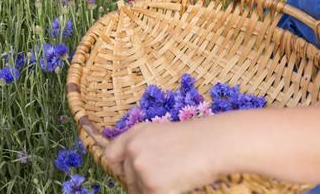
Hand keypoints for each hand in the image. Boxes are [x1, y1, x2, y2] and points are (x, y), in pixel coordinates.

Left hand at [105, 121, 220, 193]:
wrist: (210, 144)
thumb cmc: (190, 139)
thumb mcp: (158, 133)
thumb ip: (140, 146)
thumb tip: (131, 166)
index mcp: (134, 134)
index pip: (111, 155)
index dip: (120, 166)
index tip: (130, 172)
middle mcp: (133, 149)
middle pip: (127, 178)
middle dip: (141, 182)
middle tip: (164, 176)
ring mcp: (142, 168)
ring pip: (139, 191)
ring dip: (152, 189)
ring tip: (174, 176)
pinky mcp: (153, 187)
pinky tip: (177, 185)